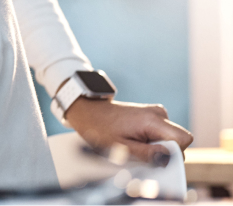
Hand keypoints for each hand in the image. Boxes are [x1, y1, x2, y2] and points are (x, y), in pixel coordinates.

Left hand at [65, 98, 193, 164]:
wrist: (89, 111)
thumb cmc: (100, 129)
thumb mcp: (121, 148)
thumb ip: (147, 155)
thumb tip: (169, 160)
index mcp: (152, 120)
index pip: (183, 139)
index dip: (174, 153)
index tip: (156, 158)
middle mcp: (159, 113)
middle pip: (178, 139)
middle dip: (164, 152)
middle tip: (141, 153)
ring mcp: (156, 113)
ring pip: (170, 138)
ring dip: (157, 147)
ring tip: (135, 145)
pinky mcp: (153, 116)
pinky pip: (162, 133)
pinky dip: (152, 141)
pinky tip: (136, 140)